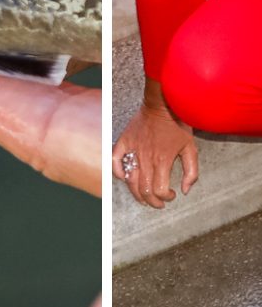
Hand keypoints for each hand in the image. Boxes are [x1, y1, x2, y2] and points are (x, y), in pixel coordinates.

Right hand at [112, 82, 198, 207]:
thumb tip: (185, 190)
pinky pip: (114, 161)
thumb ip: (191, 172)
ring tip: (142, 197)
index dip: (164, 197)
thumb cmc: (178, 124)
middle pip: (143, 189)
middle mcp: (146, 158)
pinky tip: (124, 177)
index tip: (170, 195)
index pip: (159, 189)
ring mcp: (133, 150)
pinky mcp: (123, 142)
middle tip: (157, 203)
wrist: (163, 104)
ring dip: (136, 193)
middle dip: (151, 201)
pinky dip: (117, 172)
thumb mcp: (191, 149)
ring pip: (129, 180)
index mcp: (163, 160)